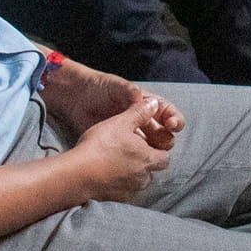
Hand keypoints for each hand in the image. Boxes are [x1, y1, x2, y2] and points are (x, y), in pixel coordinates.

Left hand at [42, 60, 183, 148]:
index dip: (174, 120)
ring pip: (149, 148)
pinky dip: (135, 161)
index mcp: (147, 105)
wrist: (76, 99)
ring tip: (149, 156)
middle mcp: (143, 121)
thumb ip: (130, 93)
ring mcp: (131, 135)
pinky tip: (133, 162)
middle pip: (162, 134)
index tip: (173, 125)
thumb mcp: (116, 87)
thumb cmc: (99, 88)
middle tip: (163, 144)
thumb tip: (147, 101)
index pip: (167, 114)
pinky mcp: (118, 147)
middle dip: (166, 140)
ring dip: (152, 153)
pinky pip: (131, 156)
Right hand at [70, 97, 177, 202]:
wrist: (76, 175)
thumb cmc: (100, 146)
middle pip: (153, 171)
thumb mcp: (121, 122)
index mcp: (148, 159)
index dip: (159, 149)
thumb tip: (154, 104)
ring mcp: (129, 191)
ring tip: (119, 163)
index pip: (165, 157)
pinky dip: (120, 185)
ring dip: (133, 174)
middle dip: (147, 163)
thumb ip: (140, 112)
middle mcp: (142, 178)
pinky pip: (124, 192)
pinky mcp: (115, 200)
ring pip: (138, 183)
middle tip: (132, 152)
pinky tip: (107, 175)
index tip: (148, 143)